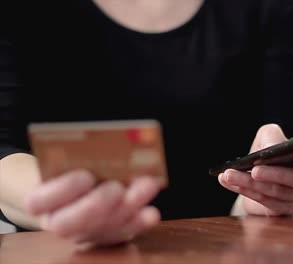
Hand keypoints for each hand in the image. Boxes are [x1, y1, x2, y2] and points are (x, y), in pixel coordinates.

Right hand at [24, 170, 162, 246]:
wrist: (66, 188)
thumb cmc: (66, 169)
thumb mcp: (63, 159)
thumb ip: (73, 158)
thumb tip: (100, 147)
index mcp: (38, 201)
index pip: (39, 201)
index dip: (63, 190)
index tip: (85, 175)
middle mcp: (57, 222)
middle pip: (70, 223)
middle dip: (97, 205)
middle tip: (117, 188)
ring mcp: (82, 232)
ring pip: (101, 229)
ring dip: (127, 210)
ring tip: (146, 187)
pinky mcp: (105, 235)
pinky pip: (121, 234)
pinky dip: (138, 223)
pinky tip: (151, 211)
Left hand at [218, 124, 292, 215]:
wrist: (254, 174)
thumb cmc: (270, 154)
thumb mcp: (269, 136)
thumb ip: (272, 134)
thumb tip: (272, 145)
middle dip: (275, 174)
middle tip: (256, 168)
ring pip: (276, 193)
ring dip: (250, 183)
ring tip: (231, 173)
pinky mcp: (280, 211)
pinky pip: (263, 202)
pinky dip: (243, 189)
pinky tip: (228, 180)